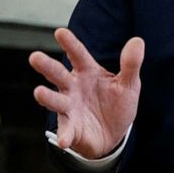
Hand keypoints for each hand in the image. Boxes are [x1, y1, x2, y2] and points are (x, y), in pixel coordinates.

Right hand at [30, 28, 143, 158]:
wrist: (114, 134)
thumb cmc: (117, 104)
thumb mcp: (129, 84)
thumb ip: (131, 64)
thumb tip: (138, 41)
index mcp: (87, 72)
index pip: (78, 55)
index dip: (70, 44)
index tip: (60, 32)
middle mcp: (73, 87)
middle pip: (58, 74)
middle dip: (46, 66)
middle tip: (35, 57)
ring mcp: (69, 107)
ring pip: (55, 100)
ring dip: (47, 97)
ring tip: (38, 92)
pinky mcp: (71, 128)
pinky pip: (66, 131)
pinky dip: (64, 135)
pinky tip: (64, 140)